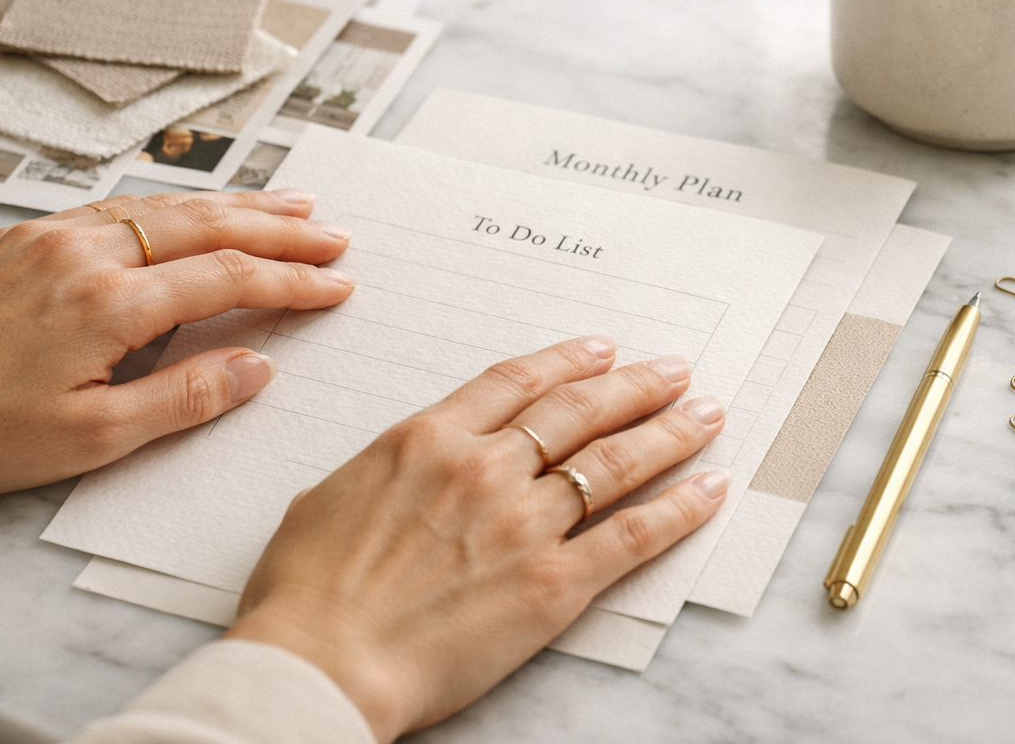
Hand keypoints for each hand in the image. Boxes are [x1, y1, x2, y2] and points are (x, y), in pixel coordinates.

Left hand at [0, 189, 353, 492]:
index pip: (227, 278)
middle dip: (278, 228)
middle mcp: (86, 252)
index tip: (337, 284)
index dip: (291, 282)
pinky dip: (171, 203)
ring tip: (285, 205)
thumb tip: (259, 366)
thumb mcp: (90, 437)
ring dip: (233, 204)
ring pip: (164, 205)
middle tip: (332, 232)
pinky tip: (191, 208)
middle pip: (208, 224)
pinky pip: (116, 205)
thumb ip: (184, 397)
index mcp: (109, 303)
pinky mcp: (24, 236)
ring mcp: (52, 235)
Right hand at [227, 336, 728, 740]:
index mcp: (427, 440)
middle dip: (633, 385)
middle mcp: (484, 467)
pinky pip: (633, 535)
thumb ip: (380, 473)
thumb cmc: (305, 594)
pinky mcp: (553, 583)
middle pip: (578, 410)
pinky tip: (710, 489)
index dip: (567, 361)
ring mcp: (524, 522)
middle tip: (672, 371)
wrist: (321, 663)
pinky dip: (680, 509)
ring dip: (669, 432)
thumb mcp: (326, 499)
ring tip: (704, 413)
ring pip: (614, 460)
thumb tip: (397, 471)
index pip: (516, 382)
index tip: (600, 350)